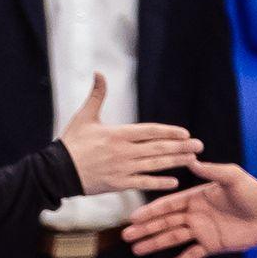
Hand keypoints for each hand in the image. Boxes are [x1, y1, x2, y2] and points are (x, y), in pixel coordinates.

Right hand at [58, 73, 204, 194]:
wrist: (57, 172)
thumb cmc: (71, 143)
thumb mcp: (84, 117)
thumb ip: (96, 95)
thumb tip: (99, 72)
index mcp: (117, 134)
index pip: (149, 131)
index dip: (168, 132)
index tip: (185, 133)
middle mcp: (123, 152)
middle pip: (157, 149)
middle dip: (180, 147)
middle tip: (199, 146)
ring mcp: (122, 169)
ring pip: (154, 165)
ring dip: (175, 162)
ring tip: (192, 159)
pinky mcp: (118, 184)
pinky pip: (143, 183)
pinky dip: (159, 183)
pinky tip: (174, 182)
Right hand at [124, 161, 256, 257]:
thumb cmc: (253, 193)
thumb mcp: (233, 177)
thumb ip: (212, 171)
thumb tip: (192, 161)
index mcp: (197, 197)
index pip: (169, 205)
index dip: (151, 211)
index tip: (134, 217)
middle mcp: (196, 214)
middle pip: (166, 223)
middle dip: (146, 229)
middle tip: (126, 236)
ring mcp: (203, 231)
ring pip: (174, 238)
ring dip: (155, 244)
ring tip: (137, 250)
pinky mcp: (212, 245)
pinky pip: (192, 255)